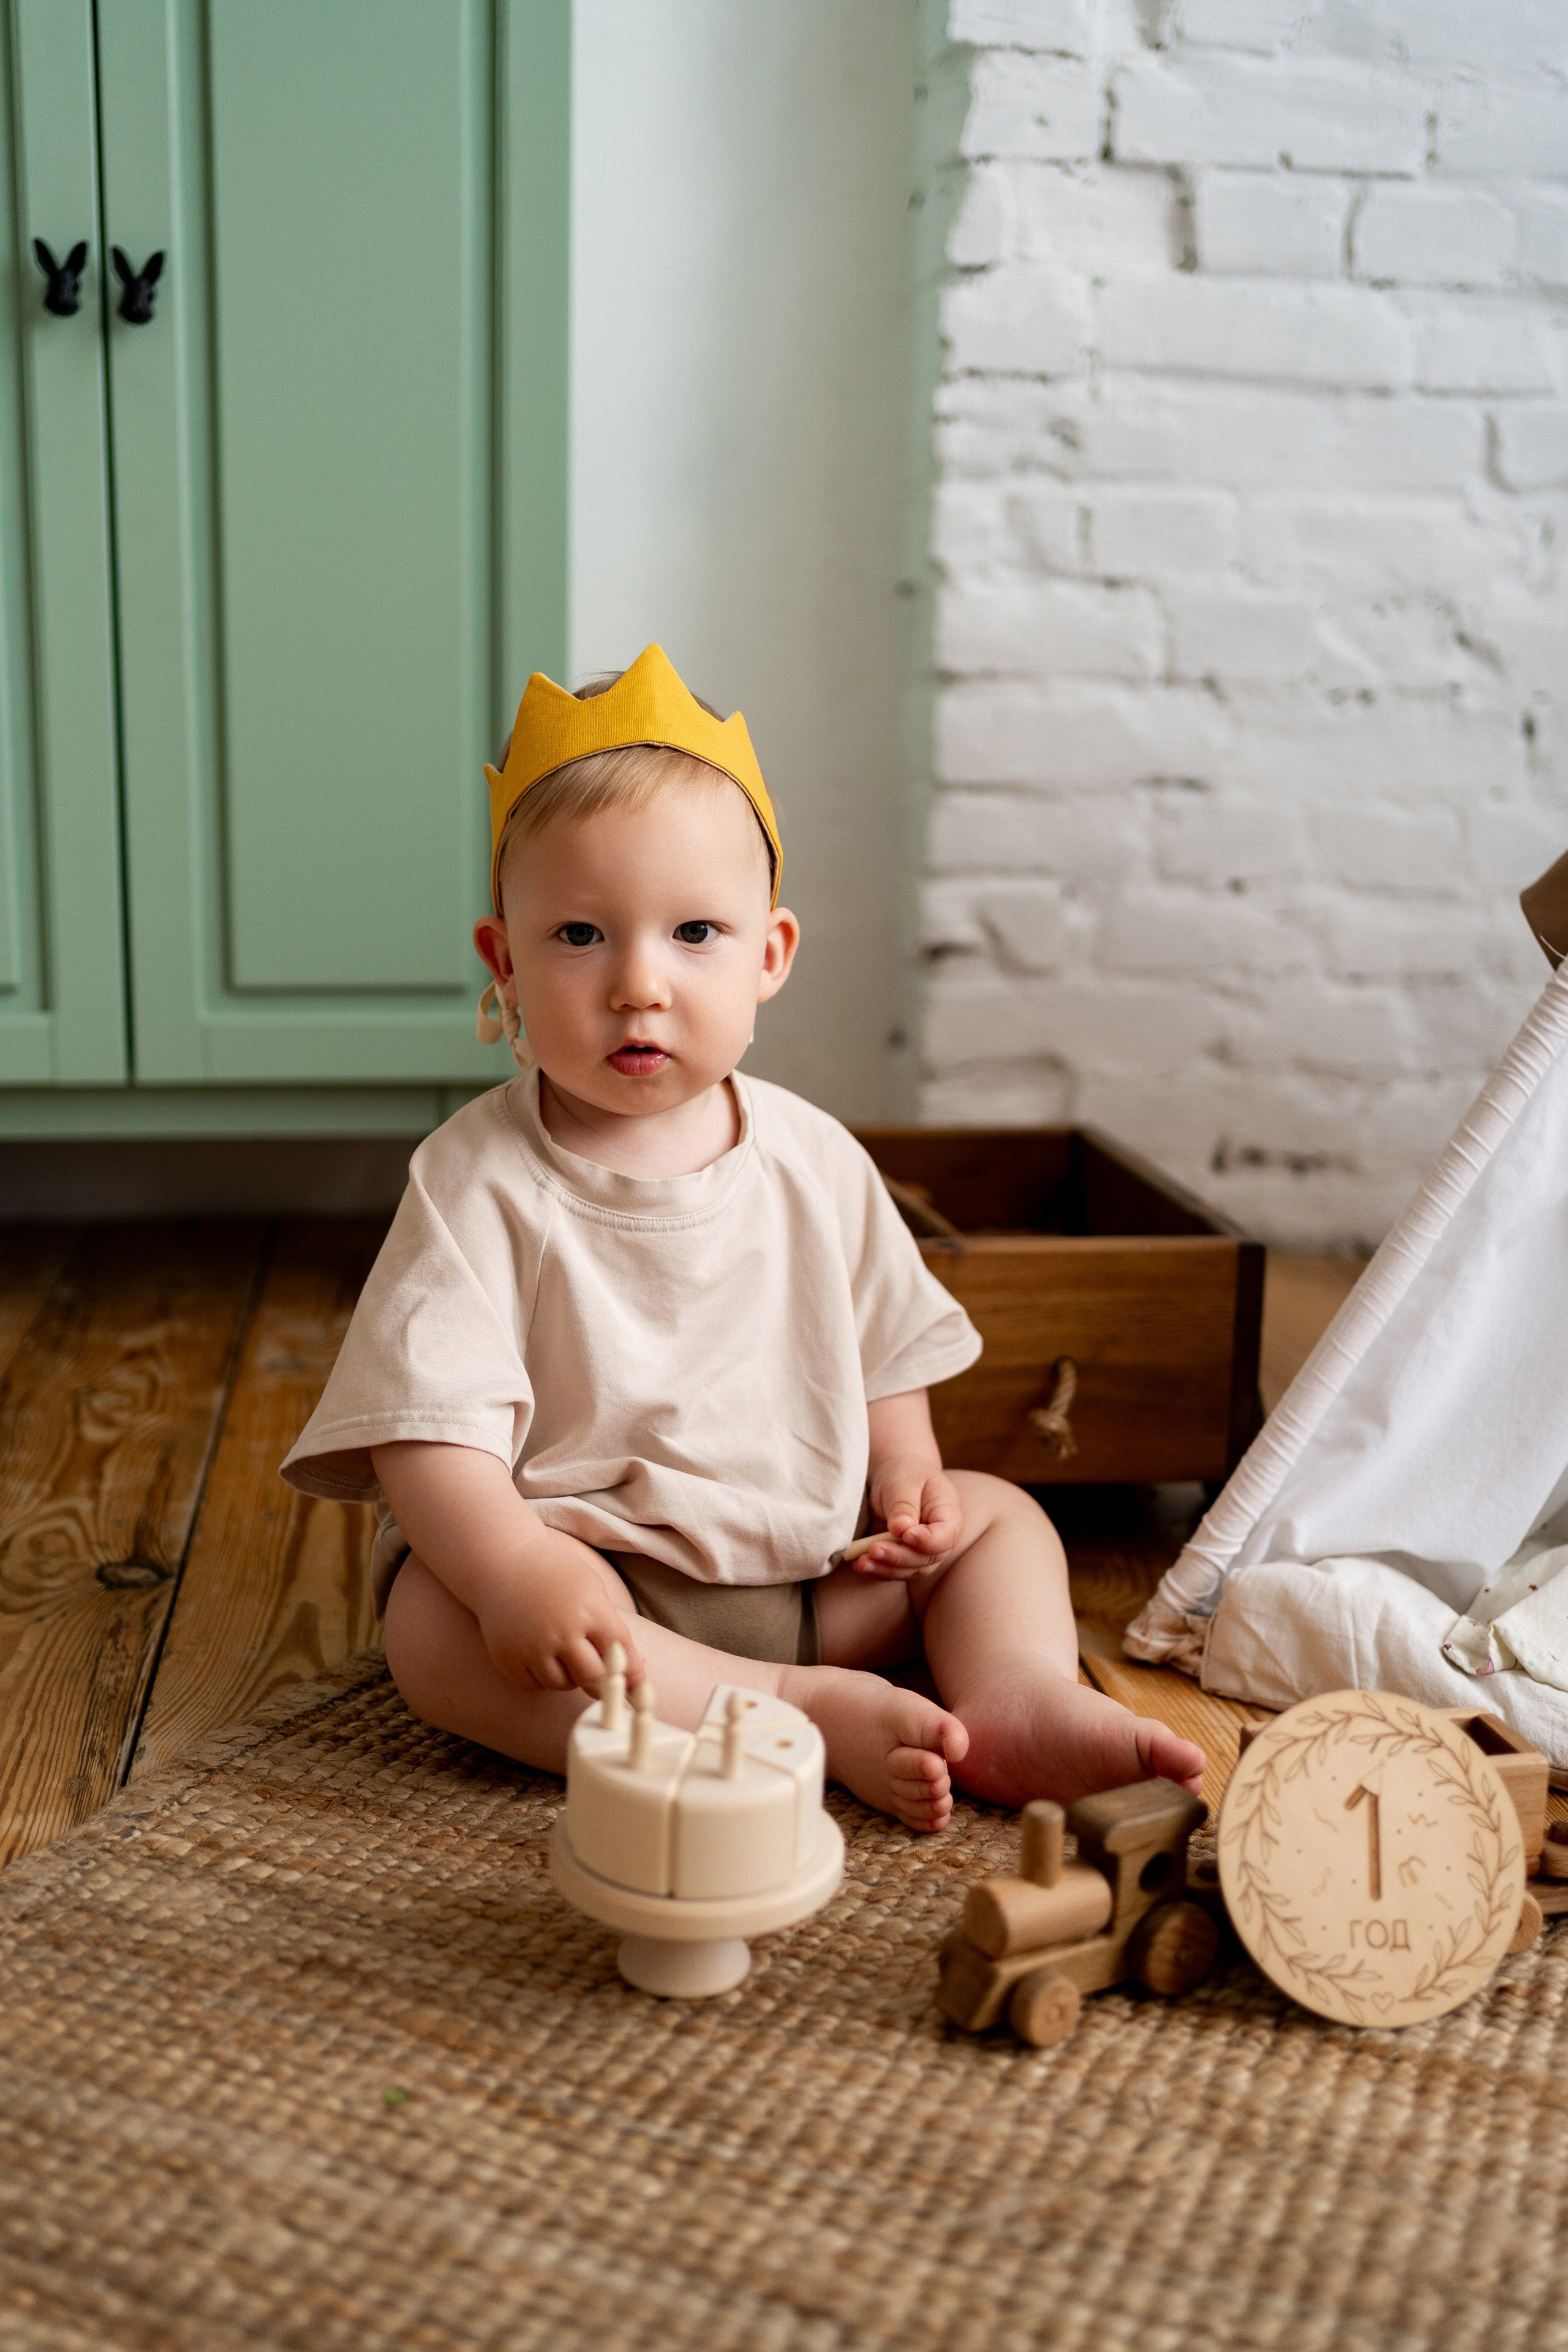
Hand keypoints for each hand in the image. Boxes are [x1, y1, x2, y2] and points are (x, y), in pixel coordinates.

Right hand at [475, 1535, 644, 1695]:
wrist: (501, 1563)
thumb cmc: (554, 1573)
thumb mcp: (592, 1589)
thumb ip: (614, 1630)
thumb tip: (638, 1670)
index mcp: (588, 1610)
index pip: (619, 1653)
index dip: (631, 1670)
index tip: (634, 1681)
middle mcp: (560, 1631)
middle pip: (592, 1677)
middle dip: (601, 1679)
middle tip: (599, 1673)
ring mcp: (531, 1647)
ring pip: (562, 1684)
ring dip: (570, 1677)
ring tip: (565, 1652)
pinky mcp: (507, 1658)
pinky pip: (535, 1685)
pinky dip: (543, 1677)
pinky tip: (542, 1654)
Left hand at [854, 1455, 964, 1580]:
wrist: (899, 1480)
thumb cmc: (906, 1475)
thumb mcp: (904, 1481)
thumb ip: (904, 1504)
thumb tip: (901, 1529)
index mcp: (950, 1515)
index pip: (945, 1536)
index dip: (927, 1541)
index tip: (906, 1535)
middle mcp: (941, 1540)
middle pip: (926, 1558)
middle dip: (898, 1557)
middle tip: (874, 1550)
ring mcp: (924, 1553)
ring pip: (909, 1570)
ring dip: (885, 1568)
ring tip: (862, 1561)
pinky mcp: (906, 1559)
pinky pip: (895, 1571)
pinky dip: (877, 1569)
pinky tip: (860, 1564)